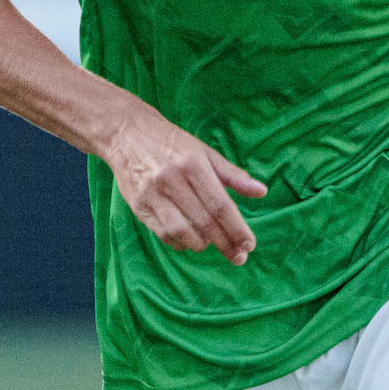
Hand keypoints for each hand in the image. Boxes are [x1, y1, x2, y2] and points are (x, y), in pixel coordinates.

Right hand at [104, 106, 267, 264]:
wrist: (127, 133)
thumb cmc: (173, 144)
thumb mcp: (205, 152)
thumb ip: (233, 175)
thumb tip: (261, 192)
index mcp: (193, 165)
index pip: (220, 205)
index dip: (236, 228)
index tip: (249, 245)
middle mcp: (172, 180)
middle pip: (204, 222)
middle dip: (224, 243)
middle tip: (238, 256)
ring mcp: (152, 194)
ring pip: (182, 232)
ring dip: (202, 244)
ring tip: (212, 243)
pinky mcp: (138, 205)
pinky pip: (162, 233)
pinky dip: (180, 242)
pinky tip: (190, 241)